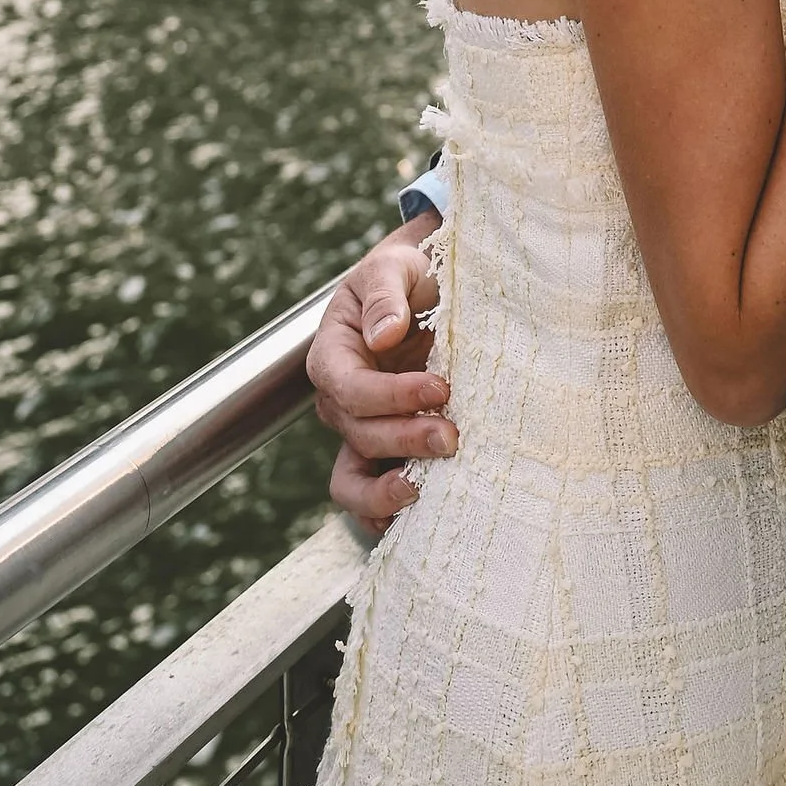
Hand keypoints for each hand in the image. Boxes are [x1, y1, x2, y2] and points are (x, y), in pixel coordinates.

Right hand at [308, 220, 453, 529]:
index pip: (350, 389)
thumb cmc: (408, 273)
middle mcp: (340, 400)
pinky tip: (418, 518)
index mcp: (332, 355)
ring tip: (426, 489)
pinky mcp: (386, 450)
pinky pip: (371, 493)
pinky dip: (385, 514)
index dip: (391, 395)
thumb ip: (385, 294)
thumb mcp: (393, 266)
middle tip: (453, 436)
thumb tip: (382, 336)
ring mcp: (361, 430)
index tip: (440, 387)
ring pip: (353, 480)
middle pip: (360, 434)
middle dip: (405, 439)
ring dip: (387, 490)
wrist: (428, 287)